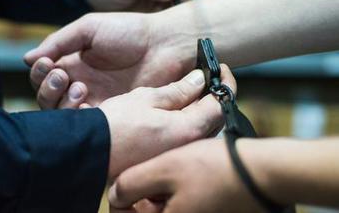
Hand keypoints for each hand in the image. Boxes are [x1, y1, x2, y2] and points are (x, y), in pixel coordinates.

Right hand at [25, 12, 197, 108]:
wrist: (165, 45)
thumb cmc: (129, 31)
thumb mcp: (88, 28)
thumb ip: (59, 42)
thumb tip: (28, 59)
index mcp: (73, 64)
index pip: (43, 76)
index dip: (40, 73)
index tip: (48, 64)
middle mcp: (80, 84)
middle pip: (48, 98)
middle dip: (48, 89)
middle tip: (62, 77)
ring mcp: (95, 101)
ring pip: (63, 114)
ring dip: (62, 102)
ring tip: (81, 87)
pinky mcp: (112, 115)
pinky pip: (87, 124)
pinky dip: (80, 117)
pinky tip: (87, 104)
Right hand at [100, 65, 235, 178]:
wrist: (89, 151)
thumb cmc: (113, 125)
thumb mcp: (145, 99)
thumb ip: (177, 91)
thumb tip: (199, 80)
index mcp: (187, 129)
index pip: (220, 104)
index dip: (225, 82)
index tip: (222, 69)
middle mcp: (186, 146)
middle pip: (212, 118)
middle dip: (211, 97)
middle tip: (204, 79)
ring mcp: (175, 153)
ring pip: (198, 128)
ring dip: (197, 109)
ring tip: (187, 93)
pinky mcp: (163, 157)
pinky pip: (183, 137)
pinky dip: (183, 122)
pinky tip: (170, 113)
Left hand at [108, 138, 263, 212]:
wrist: (264, 172)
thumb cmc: (214, 169)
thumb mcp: (164, 168)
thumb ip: (131, 184)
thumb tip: (114, 196)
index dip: (121, 204)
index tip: (125, 187)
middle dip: (145, 198)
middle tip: (158, 175)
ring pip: (167, 210)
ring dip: (163, 195)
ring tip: (177, 173)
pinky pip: (185, 207)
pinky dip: (180, 196)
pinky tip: (190, 178)